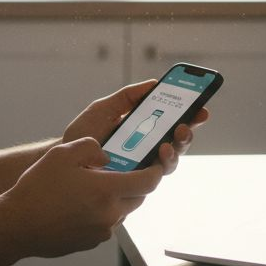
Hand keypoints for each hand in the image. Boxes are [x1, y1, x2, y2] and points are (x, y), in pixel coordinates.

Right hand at [0, 138, 163, 257]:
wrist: (17, 225)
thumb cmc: (38, 189)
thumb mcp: (62, 154)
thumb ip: (90, 147)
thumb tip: (106, 156)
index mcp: (107, 190)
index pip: (148, 182)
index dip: (156, 171)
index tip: (156, 164)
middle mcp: (110, 214)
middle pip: (138, 198)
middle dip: (137, 184)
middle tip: (126, 171)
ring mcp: (101, 231)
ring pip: (122, 212)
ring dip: (117, 199)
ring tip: (96, 187)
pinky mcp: (90, 242)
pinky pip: (106, 224)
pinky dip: (102, 213)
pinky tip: (82, 205)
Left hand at [63, 80, 209, 174]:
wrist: (64, 158)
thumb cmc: (84, 133)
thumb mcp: (105, 107)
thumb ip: (128, 97)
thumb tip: (154, 83)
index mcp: (144, 128)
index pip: (172, 121)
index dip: (190, 114)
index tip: (201, 105)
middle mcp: (147, 149)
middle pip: (177, 141)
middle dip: (188, 131)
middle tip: (188, 122)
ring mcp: (141, 167)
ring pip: (171, 160)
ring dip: (177, 148)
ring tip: (172, 140)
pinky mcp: (134, 182)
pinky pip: (155, 176)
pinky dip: (162, 165)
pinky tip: (159, 156)